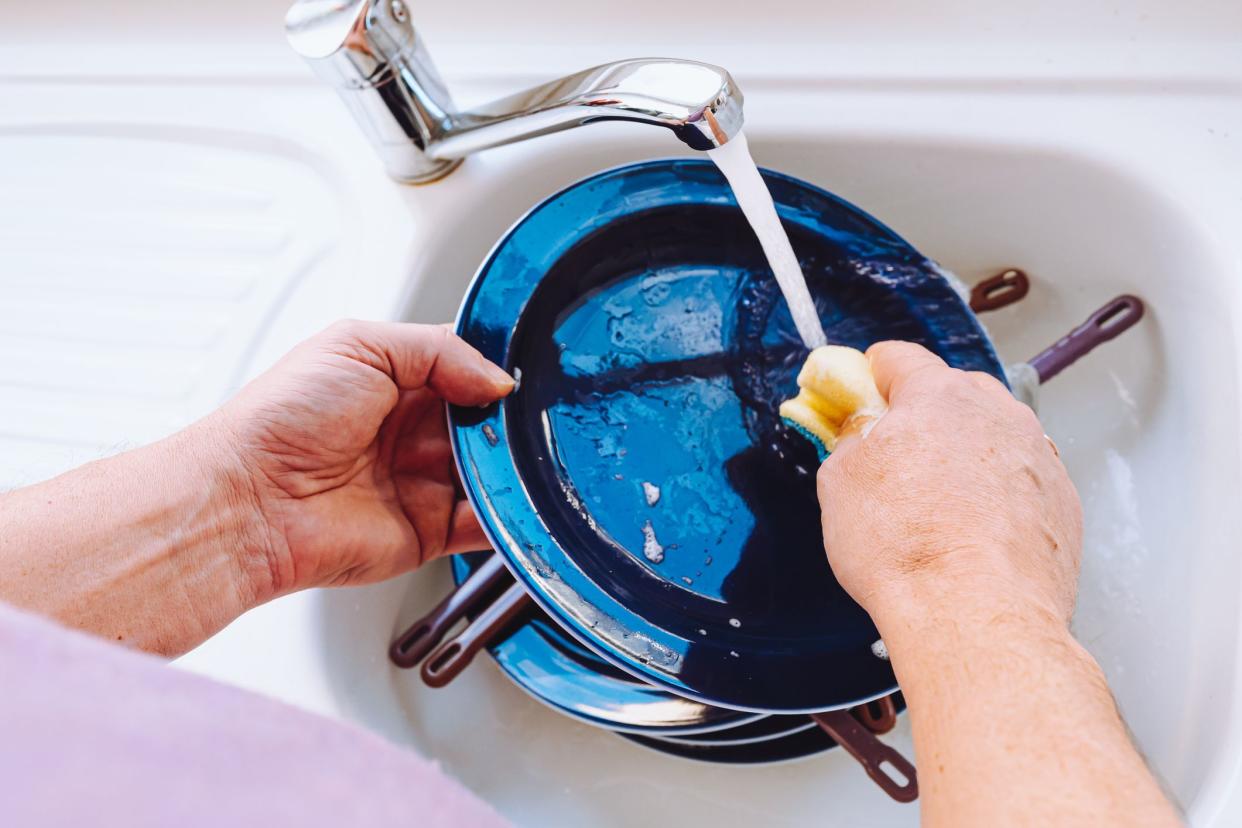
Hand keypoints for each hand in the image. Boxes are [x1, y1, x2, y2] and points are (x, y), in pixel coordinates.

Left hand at [212, 321, 512, 600]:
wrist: (250, 501)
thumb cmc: (279, 420)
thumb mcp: (360, 346)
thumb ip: (438, 350)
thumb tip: (496, 378)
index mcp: (397, 382)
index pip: (467, 368)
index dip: (496, 368)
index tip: (520, 372)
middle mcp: (414, 431)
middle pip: (489, 422)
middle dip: (509, 419)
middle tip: (517, 417)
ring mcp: (424, 481)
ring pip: (495, 472)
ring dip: (513, 466)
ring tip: (514, 455)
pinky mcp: (430, 531)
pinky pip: (485, 524)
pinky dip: (508, 515)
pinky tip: (513, 497)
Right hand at [816, 341, 1082, 629]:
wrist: (976, 616)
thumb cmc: (908, 552)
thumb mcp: (839, 485)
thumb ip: (847, 443)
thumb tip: (855, 436)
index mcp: (938, 395)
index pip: (899, 358)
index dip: (870, 375)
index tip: (858, 393)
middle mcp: (997, 413)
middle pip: (951, 393)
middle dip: (920, 417)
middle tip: (890, 459)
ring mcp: (1037, 456)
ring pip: (989, 437)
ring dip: (961, 457)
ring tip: (932, 507)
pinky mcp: (1061, 501)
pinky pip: (1018, 481)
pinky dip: (995, 496)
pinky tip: (969, 534)